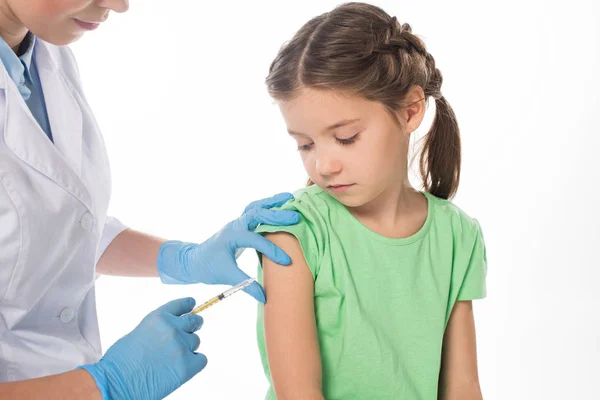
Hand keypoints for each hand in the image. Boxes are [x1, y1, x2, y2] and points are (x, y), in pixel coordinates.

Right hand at [79, 298, 205, 399]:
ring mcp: (181, 346)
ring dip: (188, 348)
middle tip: (194, 329)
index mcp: (158, 318)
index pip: (180, 306)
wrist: (116, 382)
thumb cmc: (120, 361)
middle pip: (194, 321)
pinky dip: (194, 363)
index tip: (192, 304)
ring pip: (195, 342)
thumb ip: (157, 329)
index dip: (188, 305)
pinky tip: (182, 367)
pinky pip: (201, 359)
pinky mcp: (187, 365)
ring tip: (172, 358)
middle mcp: (172, 328)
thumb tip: (167, 334)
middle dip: (194, 324)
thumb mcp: (138, 333)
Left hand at [156, 192, 299, 301]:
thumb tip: (265, 298)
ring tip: (290, 197)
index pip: (256, 240)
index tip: (287, 261)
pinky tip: (280, 206)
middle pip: (257, 214)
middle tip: (296, 216)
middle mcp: (236, 225)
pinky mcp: (241, 225)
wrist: (193, 260)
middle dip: (277, 215)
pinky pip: (256, 211)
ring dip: (273, 202)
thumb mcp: (227, 276)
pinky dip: (268, 207)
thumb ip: (246, 285)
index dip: (272, 250)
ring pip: (256, 207)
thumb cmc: (208, 267)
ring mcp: (238, 223)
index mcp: (232, 236)